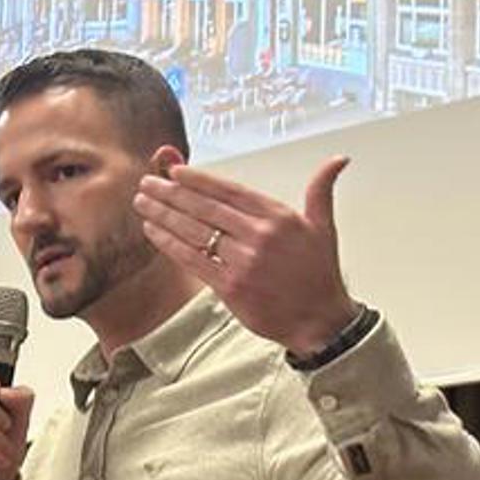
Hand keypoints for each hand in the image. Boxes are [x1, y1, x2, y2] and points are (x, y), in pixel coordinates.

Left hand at [133, 158, 357, 356]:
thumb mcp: (324, 227)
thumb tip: (337, 160)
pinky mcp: (229, 287)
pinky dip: (170, 244)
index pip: (229, 191)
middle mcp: (258, 236)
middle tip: (146, 183)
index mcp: (278, 217)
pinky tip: (152, 232)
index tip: (174, 171)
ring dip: (164, 215)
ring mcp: (242, 262)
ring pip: (194, 232)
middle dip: (171, 194)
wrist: (319, 320)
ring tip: (142, 203)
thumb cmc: (318, 275)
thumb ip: (321, 191)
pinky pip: (192, 260)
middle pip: (205, 208)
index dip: (198, 180)